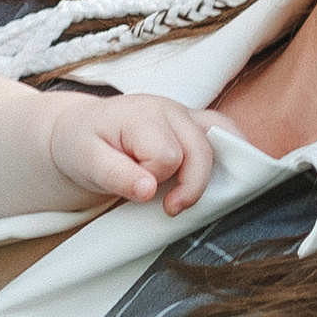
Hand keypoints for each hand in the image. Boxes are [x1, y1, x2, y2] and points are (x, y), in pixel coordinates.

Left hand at [42, 85, 215, 213]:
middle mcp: (169, 108)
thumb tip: (149, 190)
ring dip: (214, 172)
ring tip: (194, 193)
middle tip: (169, 208)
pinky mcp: (194, 122)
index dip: (153, 179)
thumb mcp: (87, 163)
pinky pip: (227, 131)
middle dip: (189, 186)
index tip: (136, 187)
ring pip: (224, 137)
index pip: (167, 157)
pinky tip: (228, 174)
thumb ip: (117, 176)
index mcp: (142, 115)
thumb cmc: (84, 145)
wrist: (81, 130)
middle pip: (201, 150)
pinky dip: (234, 151)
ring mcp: (185, 113)